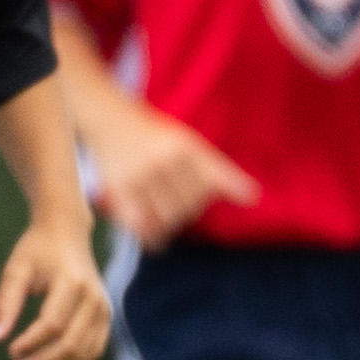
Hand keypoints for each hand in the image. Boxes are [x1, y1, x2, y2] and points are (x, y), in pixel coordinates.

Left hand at [0, 218, 110, 359]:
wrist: (67, 233)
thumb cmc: (37, 250)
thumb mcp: (16, 270)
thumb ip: (6, 303)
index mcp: (73, 283)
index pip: (53, 324)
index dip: (31, 343)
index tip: (9, 352)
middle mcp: (94, 298)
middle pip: (72, 344)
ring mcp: (104, 309)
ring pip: (85, 353)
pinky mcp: (106, 318)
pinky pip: (93, 350)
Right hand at [77, 102, 256, 248]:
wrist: (107, 118)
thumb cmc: (153, 132)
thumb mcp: (187, 142)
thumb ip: (217, 170)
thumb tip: (252, 198)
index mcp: (182, 145)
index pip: (213, 182)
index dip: (220, 191)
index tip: (230, 195)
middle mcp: (162, 162)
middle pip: (190, 204)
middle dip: (191, 208)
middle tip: (183, 200)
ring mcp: (139, 177)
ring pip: (168, 217)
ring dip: (172, 223)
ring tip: (167, 215)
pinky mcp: (118, 190)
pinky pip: (140, 223)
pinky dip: (151, 236)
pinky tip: (156, 241)